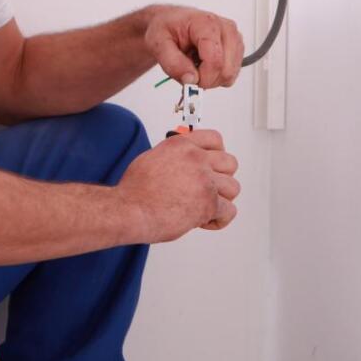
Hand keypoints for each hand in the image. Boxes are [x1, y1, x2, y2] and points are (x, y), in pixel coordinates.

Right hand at [117, 129, 239, 241]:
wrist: (128, 210)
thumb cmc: (134, 191)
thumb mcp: (152, 159)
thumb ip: (174, 157)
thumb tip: (182, 164)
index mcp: (182, 145)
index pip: (215, 139)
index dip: (218, 152)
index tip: (215, 162)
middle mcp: (196, 159)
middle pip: (230, 163)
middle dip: (222, 177)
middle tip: (210, 188)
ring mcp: (205, 180)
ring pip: (233, 188)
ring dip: (221, 199)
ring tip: (204, 207)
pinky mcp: (209, 203)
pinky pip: (229, 211)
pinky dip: (218, 220)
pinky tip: (204, 221)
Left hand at [141, 6, 244, 88]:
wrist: (170, 21)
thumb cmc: (166, 28)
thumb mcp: (158, 44)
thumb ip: (172, 63)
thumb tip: (190, 80)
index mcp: (207, 24)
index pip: (215, 60)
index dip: (202, 78)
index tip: (188, 80)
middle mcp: (226, 29)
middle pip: (226, 70)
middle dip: (207, 80)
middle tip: (190, 72)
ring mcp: (234, 38)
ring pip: (230, 75)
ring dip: (211, 78)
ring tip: (195, 63)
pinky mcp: (236, 48)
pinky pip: (231, 74)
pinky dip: (216, 75)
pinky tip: (204, 63)